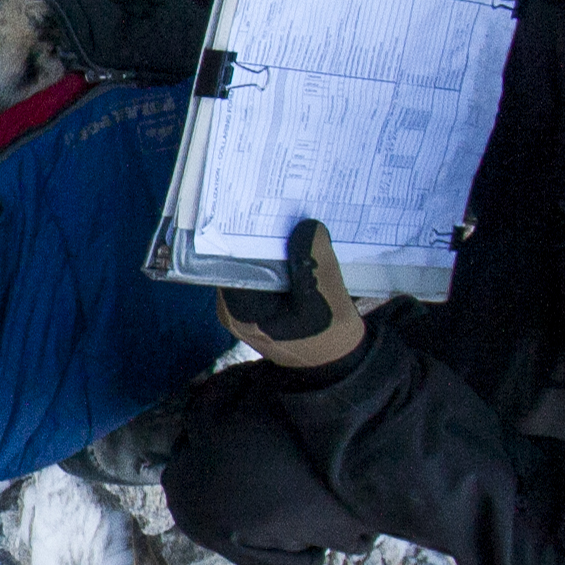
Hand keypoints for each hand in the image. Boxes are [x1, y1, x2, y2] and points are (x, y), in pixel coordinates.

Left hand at [218, 217, 363, 368]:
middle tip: (273, 203)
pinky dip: (277, 258)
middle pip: (237, 263)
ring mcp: (243, 306)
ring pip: (251, 266)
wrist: (336, 362)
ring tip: (284, 214)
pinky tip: (294, 238)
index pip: (229, 265)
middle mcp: (232, 307)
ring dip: (269, 245)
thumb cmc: (328, 336)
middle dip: (256, 236)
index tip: (257, 210)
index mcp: (239, 311)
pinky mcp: (258, 302)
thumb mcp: (326, 298)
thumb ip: (313, 263)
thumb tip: (306, 226)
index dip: (242, 235)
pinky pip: (263, 274)